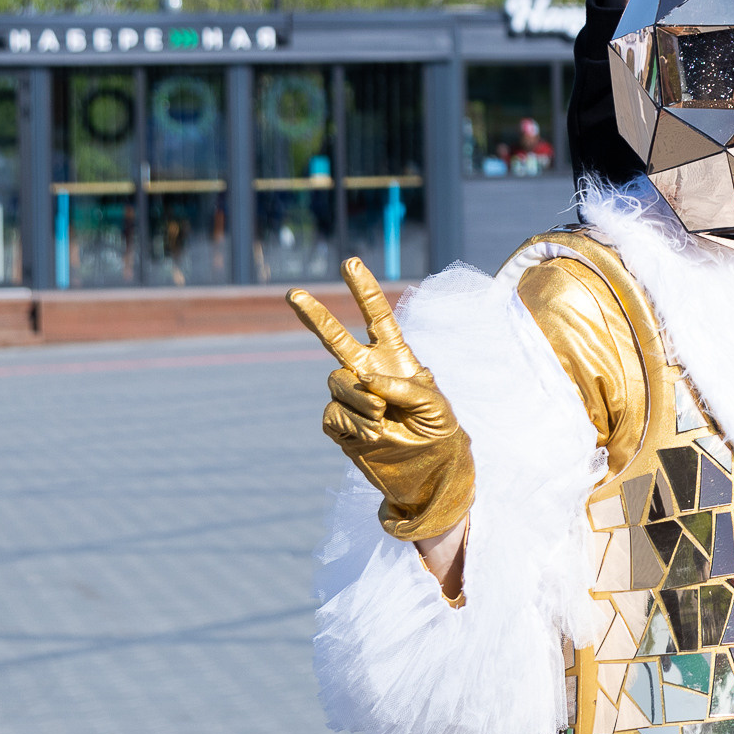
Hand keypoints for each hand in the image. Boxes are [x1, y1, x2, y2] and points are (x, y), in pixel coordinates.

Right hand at [288, 258, 474, 542]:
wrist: (427, 470)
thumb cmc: (438, 432)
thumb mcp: (435, 406)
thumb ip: (405, 387)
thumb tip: (366, 379)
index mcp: (395, 358)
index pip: (377, 317)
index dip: (364, 291)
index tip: (350, 263)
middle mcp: (367, 371)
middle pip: (336, 339)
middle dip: (316, 316)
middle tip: (295, 293)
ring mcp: (351, 396)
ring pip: (338, 383)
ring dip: (362, 401)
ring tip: (384, 421)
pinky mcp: (339, 423)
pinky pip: (335, 414)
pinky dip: (356, 423)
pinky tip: (373, 435)